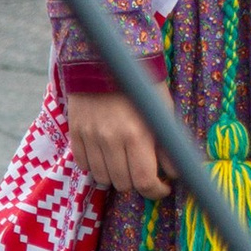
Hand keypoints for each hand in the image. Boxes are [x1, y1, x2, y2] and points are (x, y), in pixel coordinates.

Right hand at [63, 71, 170, 197]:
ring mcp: (90, 137)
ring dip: (116, 176)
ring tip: (125, 163)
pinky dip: (95, 166)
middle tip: (145, 171)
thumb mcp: (162, 110)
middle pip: (123, 184)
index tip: (162, 187)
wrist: (105, 59)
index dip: (156, 191)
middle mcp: (111, 139)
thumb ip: (168, 144)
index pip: (145, 182)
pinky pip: (83, 165)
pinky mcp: (75, 132)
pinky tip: (106, 156)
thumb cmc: (141, 84)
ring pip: (102, 178)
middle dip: (138, 182)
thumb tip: (175, 173)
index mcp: (137, 134)